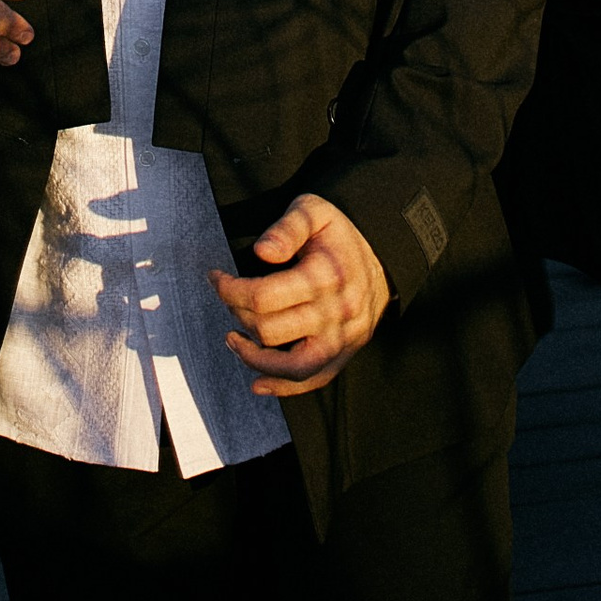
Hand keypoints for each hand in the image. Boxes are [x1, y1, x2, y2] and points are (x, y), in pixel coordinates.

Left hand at [213, 194, 390, 396]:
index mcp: (325, 276)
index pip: (263, 296)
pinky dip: (283, 388)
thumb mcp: (314, 212)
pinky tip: (257, 383)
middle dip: (238, 315)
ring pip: (292, 366)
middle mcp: (336, 313)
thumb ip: (287, 228)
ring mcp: (343, 339)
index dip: (229, 290)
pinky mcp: (345, 354)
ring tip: (232, 340)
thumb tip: (263, 251)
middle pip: (270, 331)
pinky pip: (313, 380)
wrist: (383, 258)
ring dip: (254, 359)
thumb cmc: (339, 234)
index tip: (216, 278)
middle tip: (230, 300)